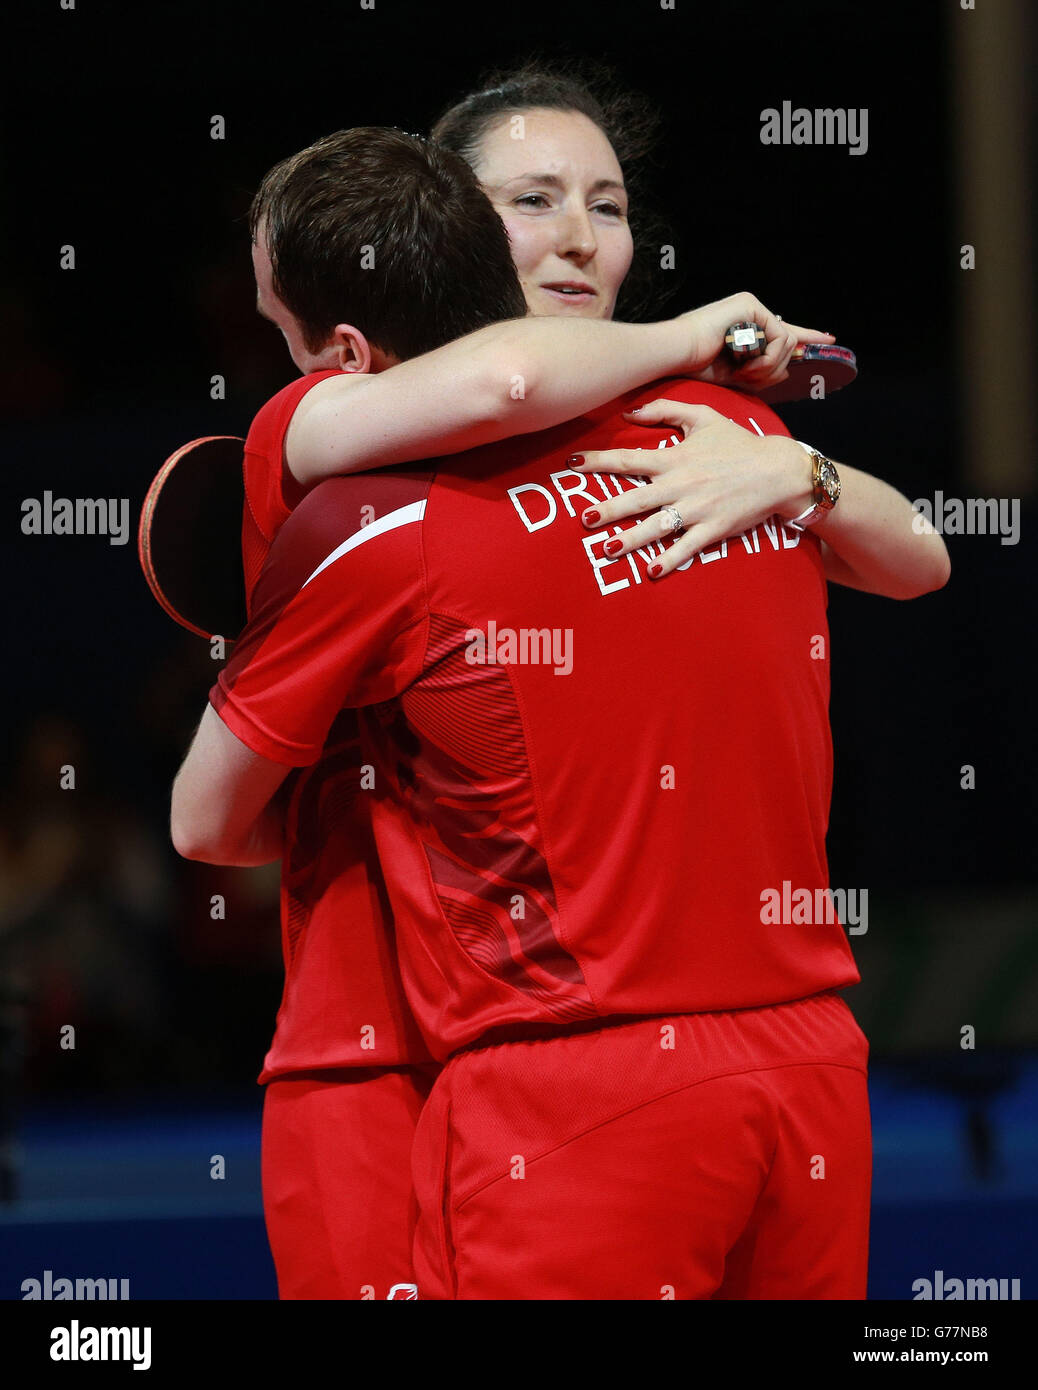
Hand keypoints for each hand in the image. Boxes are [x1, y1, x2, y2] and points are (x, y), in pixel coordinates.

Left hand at [573, 400, 812, 576]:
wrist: (778, 470)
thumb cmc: (738, 443)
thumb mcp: (703, 416)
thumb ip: (665, 410)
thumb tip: (629, 412)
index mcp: (675, 458)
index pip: (629, 459)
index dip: (598, 461)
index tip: (572, 464)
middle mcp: (681, 484)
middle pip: (636, 498)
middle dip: (607, 510)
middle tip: (582, 519)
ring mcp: (697, 509)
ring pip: (657, 526)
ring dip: (631, 540)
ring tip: (607, 550)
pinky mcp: (714, 529)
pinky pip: (687, 547)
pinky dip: (670, 559)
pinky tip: (652, 572)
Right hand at [680, 291, 832, 393]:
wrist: (676, 355)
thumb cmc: (695, 367)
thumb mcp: (736, 376)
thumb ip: (762, 372)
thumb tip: (786, 371)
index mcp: (746, 325)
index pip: (783, 331)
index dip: (806, 336)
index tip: (828, 339)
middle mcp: (751, 312)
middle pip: (787, 342)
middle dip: (773, 369)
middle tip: (750, 378)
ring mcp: (751, 306)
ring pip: (786, 342)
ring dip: (768, 367)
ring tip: (744, 372)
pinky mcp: (751, 305)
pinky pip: (779, 337)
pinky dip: (766, 358)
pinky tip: (745, 362)